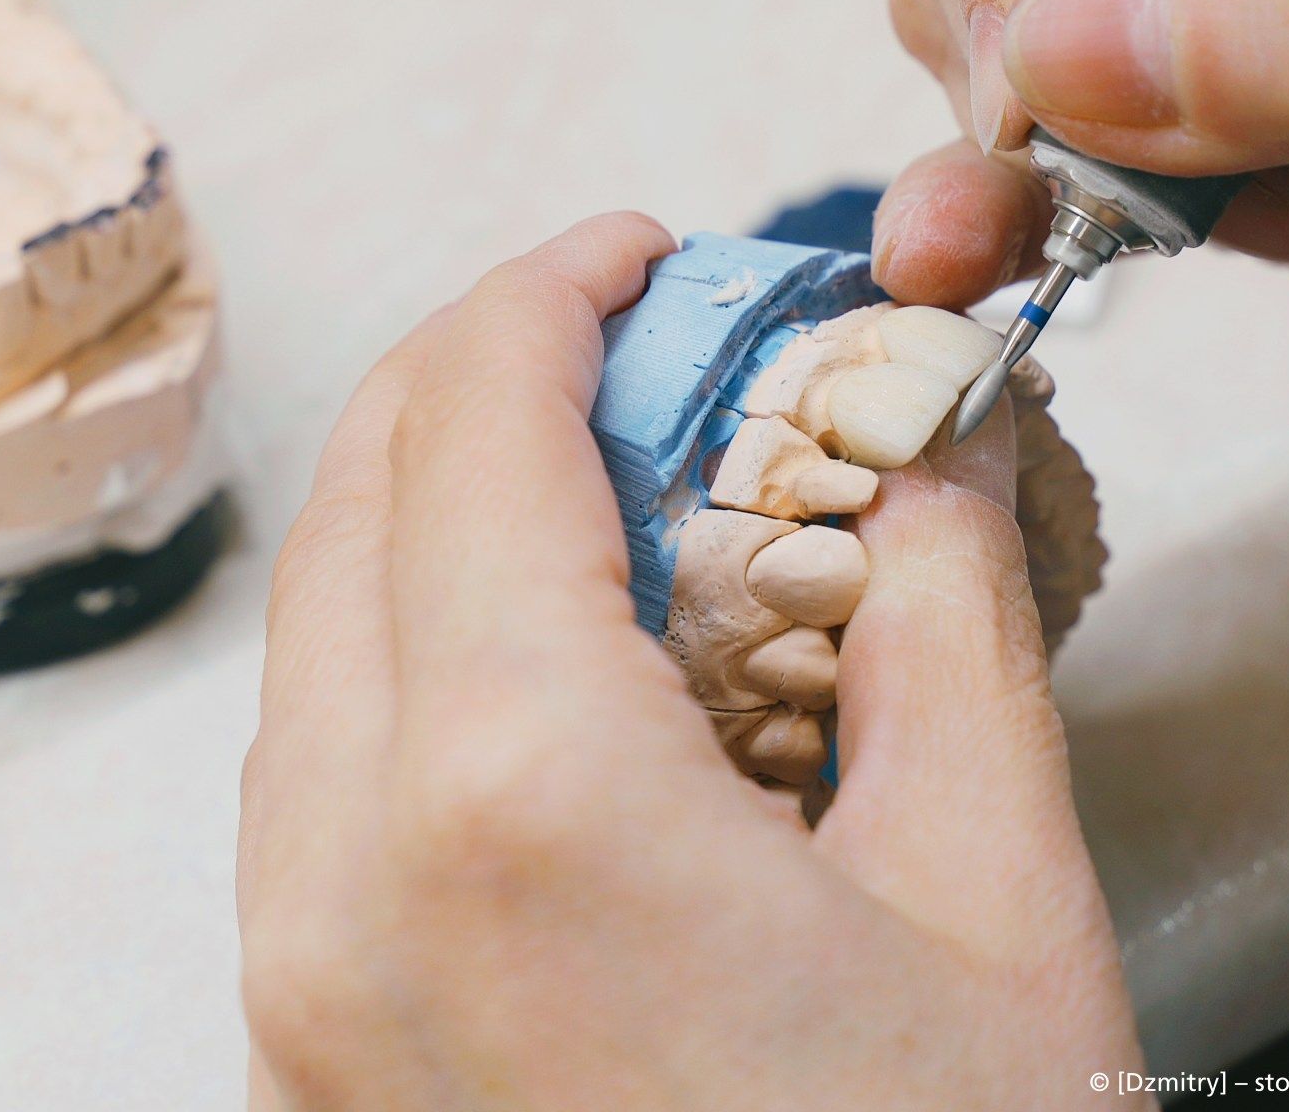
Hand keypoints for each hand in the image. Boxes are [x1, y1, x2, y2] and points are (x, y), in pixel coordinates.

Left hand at [238, 213, 1150, 1108]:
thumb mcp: (994, 902)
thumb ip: (945, 626)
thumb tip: (916, 459)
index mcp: (519, 799)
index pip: (474, 422)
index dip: (553, 292)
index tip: (634, 257)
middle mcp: (346, 888)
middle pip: (352, 510)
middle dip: (477, 386)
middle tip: (617, 355)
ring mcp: (295, 989)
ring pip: (312, 657)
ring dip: (431, 536)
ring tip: (596, 521)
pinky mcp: (294, 1064)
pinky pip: (310, 803)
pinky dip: (406, 692)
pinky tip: (541, 703)